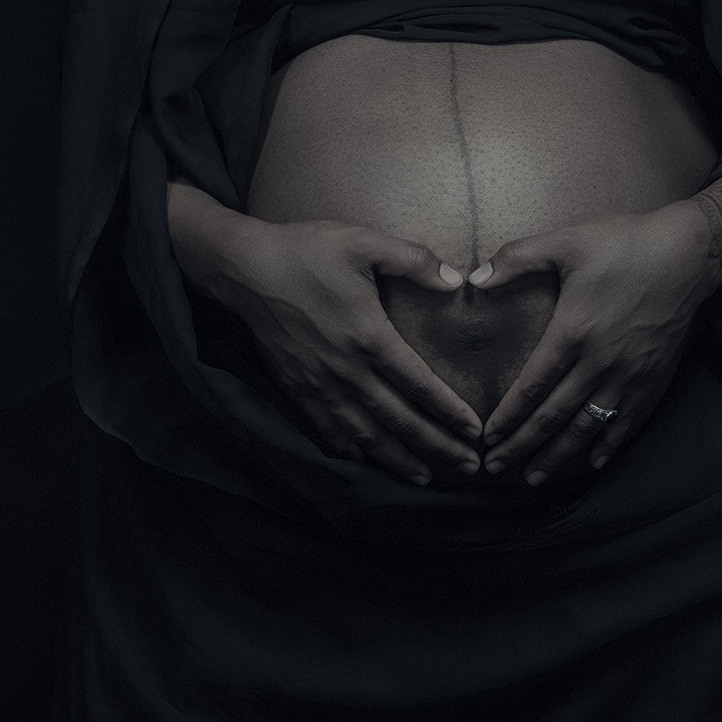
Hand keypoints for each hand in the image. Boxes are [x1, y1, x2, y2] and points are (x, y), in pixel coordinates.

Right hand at [189, 210, 485, 484]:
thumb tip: (457, 280)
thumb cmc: (307, 251)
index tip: (474, 431)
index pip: (419, 385)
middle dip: (437, 448)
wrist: (246, 269)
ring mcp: (319, 386)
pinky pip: (330, 433)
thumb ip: (413, 260)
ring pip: (366, 437)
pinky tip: (370, 462)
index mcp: (369, 337)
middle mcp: (347, 372)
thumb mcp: (363, 242)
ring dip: (400, 461)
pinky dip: (354, 454)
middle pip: (399, 421)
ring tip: (428, 479)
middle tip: (468, 468)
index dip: (449, 412)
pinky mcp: (297, 391)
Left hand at [468, 201, 719, 484]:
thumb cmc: (624, 242)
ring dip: (558, 456)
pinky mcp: (654, 379)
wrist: (688, 254)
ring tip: (534, 477)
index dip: (508, 417)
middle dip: (523, 447)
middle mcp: (600, 363)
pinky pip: (627, 423)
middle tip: (496, 469)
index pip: (532, 387)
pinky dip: (607, 446)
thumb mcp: (566, 241)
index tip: (487, 438)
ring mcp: (630, 376)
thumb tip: (474, 279)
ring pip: (588, 428)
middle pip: (554, 417)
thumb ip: (517, 258)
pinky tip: (591, 462)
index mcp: (573, 332)